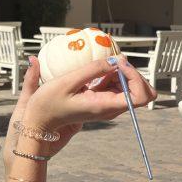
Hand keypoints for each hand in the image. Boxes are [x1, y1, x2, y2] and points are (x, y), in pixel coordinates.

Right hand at [25, 56, 155, 129]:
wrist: (40, 121)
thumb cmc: (49, 104)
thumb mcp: (67, 82)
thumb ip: (93, 70)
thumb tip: (115, 61)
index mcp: (105, 106)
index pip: (140, 97)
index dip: (136, 77)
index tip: (120, 64)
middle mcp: (111, 109)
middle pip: (142, 92)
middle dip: (133, 74)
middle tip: (115, 61)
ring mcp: (108, 106)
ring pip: (131, 89)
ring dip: (123, 73)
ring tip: (104, 64)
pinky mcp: (103, 101)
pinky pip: (118, 87)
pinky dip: (114, 76)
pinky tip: (100, 70)